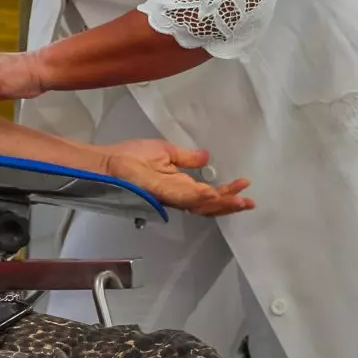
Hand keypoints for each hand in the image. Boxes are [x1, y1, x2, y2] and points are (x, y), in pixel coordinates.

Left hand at [98, 139, 254, 216]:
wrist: (108, 162)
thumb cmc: (130, 157)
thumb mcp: (164, 152)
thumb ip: (186, 157)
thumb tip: (206, 158)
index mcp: (179, 185)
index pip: (208, 193)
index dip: (227, 191)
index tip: (244, 183)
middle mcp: (178, 195)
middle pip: (209, 206)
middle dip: (230, 203)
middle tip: (250, 201)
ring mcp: (170, 196)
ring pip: (200, 206)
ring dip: (221, 203)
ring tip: (240, 200)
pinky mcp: (161, 193)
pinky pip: (184, 198)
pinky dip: (201, 199)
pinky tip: (215, 195)